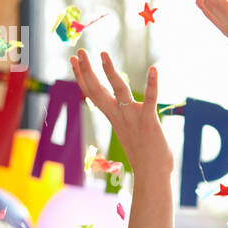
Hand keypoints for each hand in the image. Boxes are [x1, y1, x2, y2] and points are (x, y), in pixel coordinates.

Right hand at [69, 50, 171, 173]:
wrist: (152, 175)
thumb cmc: (145, 157)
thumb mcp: (130, 133)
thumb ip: (128, 121)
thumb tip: (128, 115)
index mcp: (113, 118)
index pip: (92, 94)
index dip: (82, 76)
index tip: (73, 61)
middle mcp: (119, 116)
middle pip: (97, 90)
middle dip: (87, 70)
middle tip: (79, 51)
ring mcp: (133, 118)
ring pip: (119, 91)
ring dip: (110, 72)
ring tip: (103, 54)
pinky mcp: (149, 121)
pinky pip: (151, 99)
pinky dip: (152, 84)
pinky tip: (154, 69)